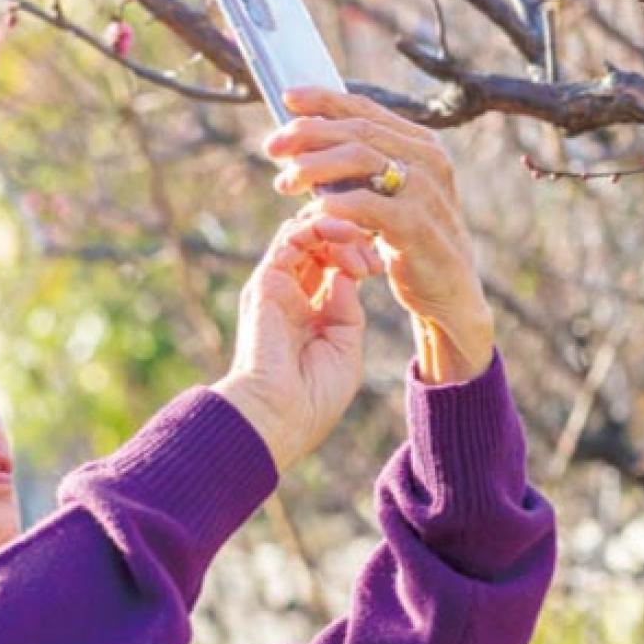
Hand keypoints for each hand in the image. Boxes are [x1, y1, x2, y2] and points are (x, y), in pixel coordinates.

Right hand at [211, 199, 383, 474]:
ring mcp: (276, 289)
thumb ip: (347, 308)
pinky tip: (340, 236)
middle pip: (318, 247)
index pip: (331, 267)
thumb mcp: (345, 347)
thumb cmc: (314, 396)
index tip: (379, 265)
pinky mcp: (264, 284)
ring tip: (358, 236)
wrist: (280, 416)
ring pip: (301, 236)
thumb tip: (349, 272)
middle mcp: (290, 298)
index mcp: (310, 316)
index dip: (356, 255)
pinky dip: (315, 229)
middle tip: (372, 249)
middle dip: (348, 238)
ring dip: (333, 227)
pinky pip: (287, 241)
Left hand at [261, 84, 493, 355]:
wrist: (448, 289)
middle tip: (273, 148)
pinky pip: (369, 205)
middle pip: (356, 131)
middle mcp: (426, 159)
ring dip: (314, 166)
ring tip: (285, 182)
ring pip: (360, 158)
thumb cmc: (408, 238)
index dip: (323, 100)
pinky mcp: (418, 225)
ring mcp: (425, 190)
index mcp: (419, 143)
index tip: (287, 99)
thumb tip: (301, 142)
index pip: (365, 110)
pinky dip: (337, 202)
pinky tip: (314, 207)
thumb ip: (359, 166)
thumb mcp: (389, 193)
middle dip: (307, 134)